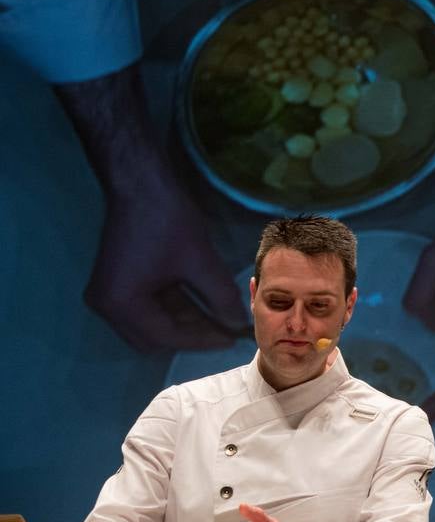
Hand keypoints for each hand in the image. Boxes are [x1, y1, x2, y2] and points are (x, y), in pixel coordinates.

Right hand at [85, 174, 249, 351]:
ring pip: (153, 322)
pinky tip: (207, 304)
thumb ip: (220, 297)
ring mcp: (111, 294)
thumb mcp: (199, 261)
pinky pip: (150, 306)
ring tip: (224, 318)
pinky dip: (177, 307)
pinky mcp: (120, 282)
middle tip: (228, 329)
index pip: (165, 336)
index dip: (203, 339)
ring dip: (187, 321)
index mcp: (119, 304)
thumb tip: (240, 322)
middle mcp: (107, 306)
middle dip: (193, 334)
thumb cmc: (167, 221)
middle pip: (155, 337)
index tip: (234, 338)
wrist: (142, 183)